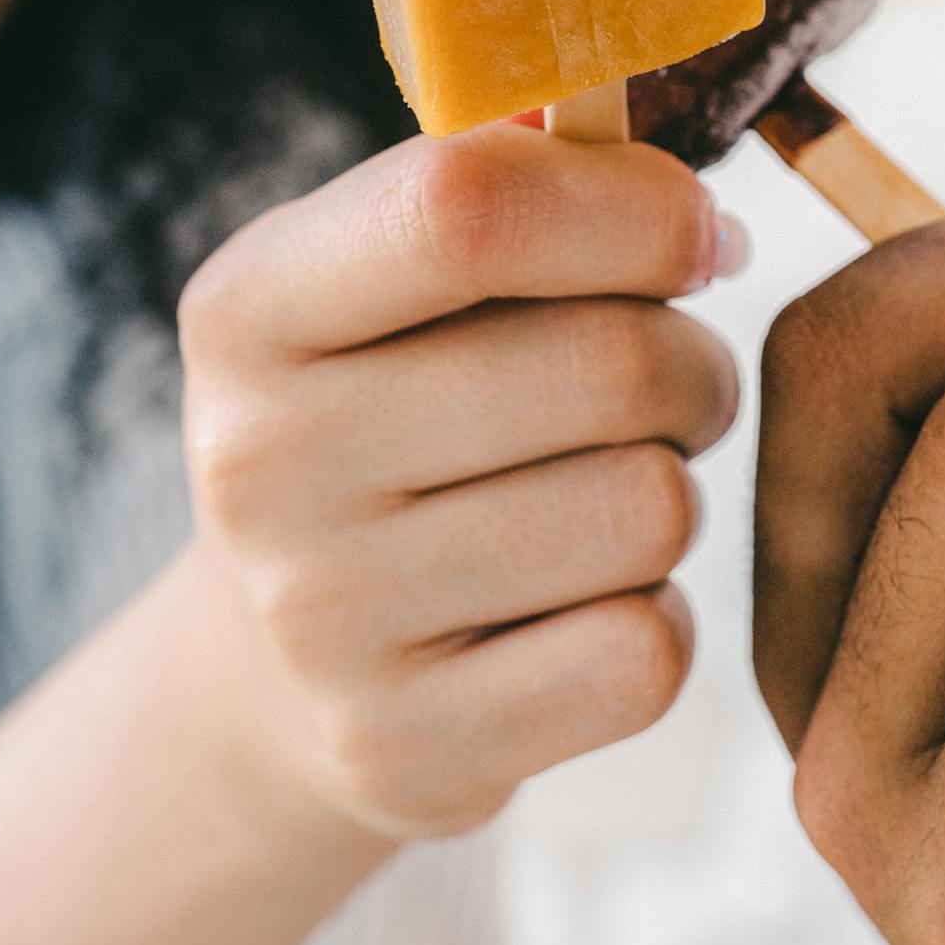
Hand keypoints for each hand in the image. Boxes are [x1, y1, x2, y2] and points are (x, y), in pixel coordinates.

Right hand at [175, 124, 740, 842]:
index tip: (689, 233)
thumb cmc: (390, 419)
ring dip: (669, 494)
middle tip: (665, 384)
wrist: (268, 671)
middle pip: (610, 367)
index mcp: (249, 307)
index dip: (632, 208)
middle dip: (688, 364)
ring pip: (649, 513)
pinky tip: (577, 608)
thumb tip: (695, 208)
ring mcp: (321, 623)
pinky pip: (644, 653)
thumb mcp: (389, 286)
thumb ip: (520, 194)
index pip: (466, 207)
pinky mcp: (403, 750)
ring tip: (602, 493)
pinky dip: (649, 622)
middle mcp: (259, 462)